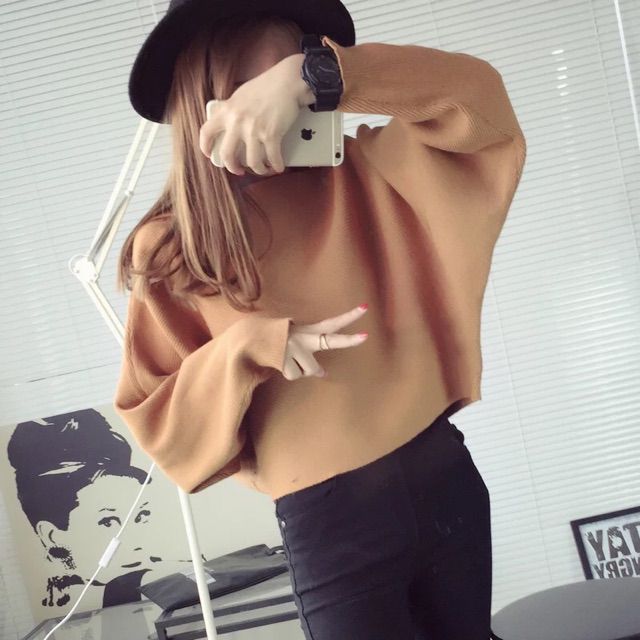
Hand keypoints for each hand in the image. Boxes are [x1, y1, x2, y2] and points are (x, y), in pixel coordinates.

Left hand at [199, 53, 312, 175]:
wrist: (287, 81)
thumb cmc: (266, 86)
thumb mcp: (240, 95)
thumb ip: (231, 111)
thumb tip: (228, 124)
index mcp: (227, 111)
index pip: (206, 132)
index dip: (206, 147)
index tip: (210, 155)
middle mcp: (237, 122)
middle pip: (227, 154)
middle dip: (233, 167)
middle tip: (239, 170)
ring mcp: (254, 130)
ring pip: (252, 161)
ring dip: (259, 170)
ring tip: (263, 169)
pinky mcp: (271, 134)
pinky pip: (272, 158)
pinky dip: (276, 165)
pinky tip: (278, 167)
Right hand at [282, 305, 369, 380]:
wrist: (250, 339)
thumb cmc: (279, 342)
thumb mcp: (296, 343)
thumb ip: (311, 355)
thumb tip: (323, 374)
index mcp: (308, 330)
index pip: (332, 323)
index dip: (349, 317)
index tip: (365, 308)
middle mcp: (304, 337)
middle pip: (331, 341)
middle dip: (348, 340)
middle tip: (365, 337)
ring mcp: (294, 347)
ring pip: (309, 370)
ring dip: (300, 369)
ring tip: (288, 359)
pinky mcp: (283, 358)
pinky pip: (295, 375)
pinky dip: (289, 373)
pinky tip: (280, 362)